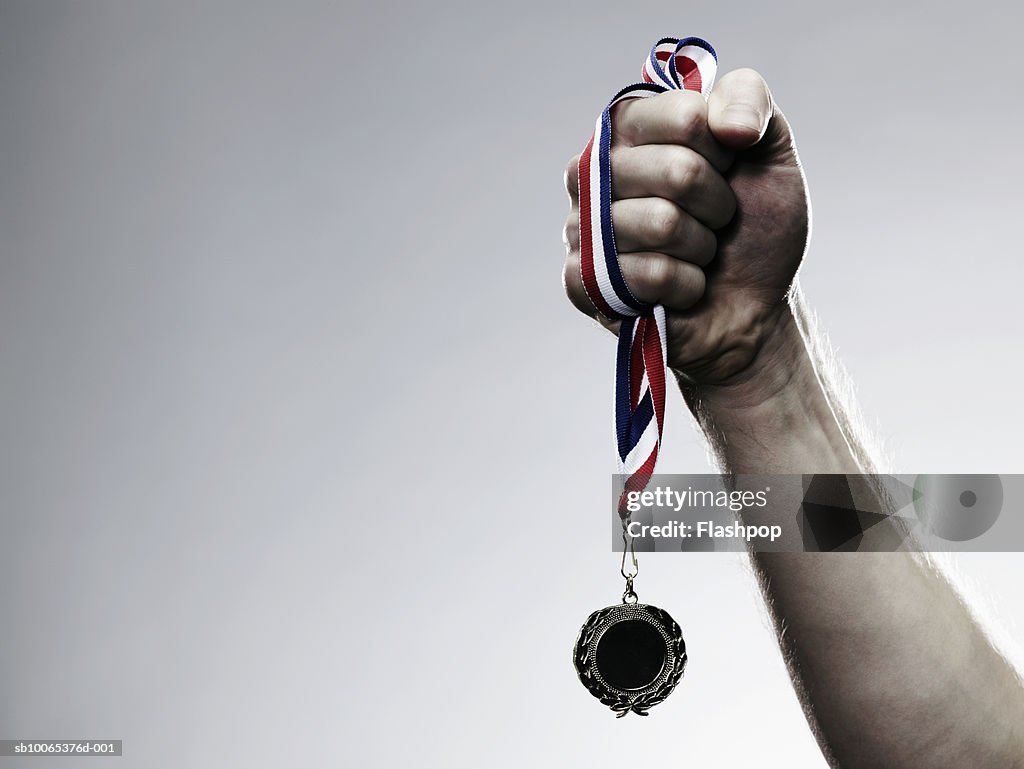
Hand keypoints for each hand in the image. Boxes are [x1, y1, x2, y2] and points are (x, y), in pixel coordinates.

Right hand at [563, 69, 808, 385]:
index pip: (686, 116)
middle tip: (716, 221)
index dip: (725, 150)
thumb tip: (727, 124)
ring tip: (698, 254)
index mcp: (630, 126)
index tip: (727, 168)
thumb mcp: (769, 148)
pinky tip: (680, 289)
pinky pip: (649, 274)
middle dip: (718, 205)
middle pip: (678, 171)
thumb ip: (749, 99)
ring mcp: (580, 225)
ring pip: (663, 224)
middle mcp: (594, 168)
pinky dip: (686, 286)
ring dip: (703, 248)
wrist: (753, 303)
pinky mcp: (580, 280)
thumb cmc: (753, 223)